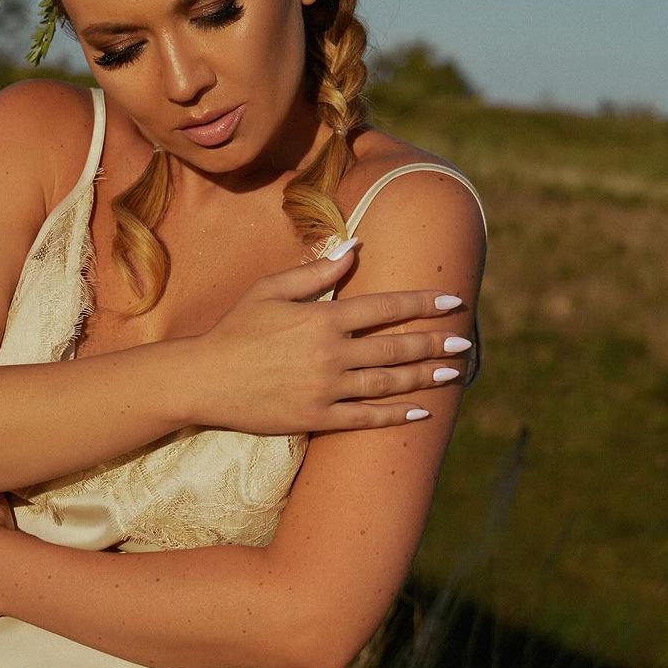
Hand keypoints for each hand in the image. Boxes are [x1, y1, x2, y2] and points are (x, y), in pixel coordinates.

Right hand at [196, 241, 473, 434]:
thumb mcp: (272, 289)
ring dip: (424, 378)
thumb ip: (317, 272)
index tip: (453, 302)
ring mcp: (326, 388)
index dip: (423, 304)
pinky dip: (395, 415)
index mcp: (323, 318)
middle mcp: (331, 353)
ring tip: (453, 374)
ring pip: (388, 382)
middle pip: (396, 346)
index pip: (386, 307)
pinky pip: (366, 418)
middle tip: (463, 341)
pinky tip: (420, 412)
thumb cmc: (236, 328)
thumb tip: (355, 248)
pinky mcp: (317, 417)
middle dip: (434, 343)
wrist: (204, 378)